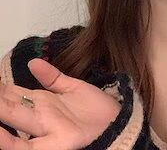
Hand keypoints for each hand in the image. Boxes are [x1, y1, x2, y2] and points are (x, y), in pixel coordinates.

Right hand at [0, 58, 121, 149]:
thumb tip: (32, 62)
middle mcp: (40, 117)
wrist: (117, 124)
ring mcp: (46, 130)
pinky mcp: (55, 146)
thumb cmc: (95, 108)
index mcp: (43, 103)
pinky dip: (9, 142)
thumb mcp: (72, 88)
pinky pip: (26, 148)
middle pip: (11, 106)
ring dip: (1, 111)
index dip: (2, 88)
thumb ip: (52, 77)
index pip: (15, 94)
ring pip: (16, 120)